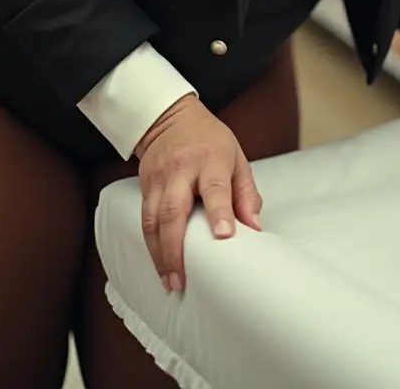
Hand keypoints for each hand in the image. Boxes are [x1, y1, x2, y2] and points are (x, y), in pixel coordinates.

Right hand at [135, 94, 262, 291]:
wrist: (170, 119)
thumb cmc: (210, 141)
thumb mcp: (237, 158)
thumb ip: (246, 193)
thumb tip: (255, 228)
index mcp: (211, 160)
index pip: (215, 188)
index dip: (219, 212)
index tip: (224, 236)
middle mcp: (181, 169)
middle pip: (174, 211)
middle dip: (175, 249)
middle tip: (182, 279)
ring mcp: (159, 178)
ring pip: (153, 220)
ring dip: (159, 254)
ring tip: (169, 280)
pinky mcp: (145, 185)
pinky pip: (144, 219)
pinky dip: (150, 245)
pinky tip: (158, 264)